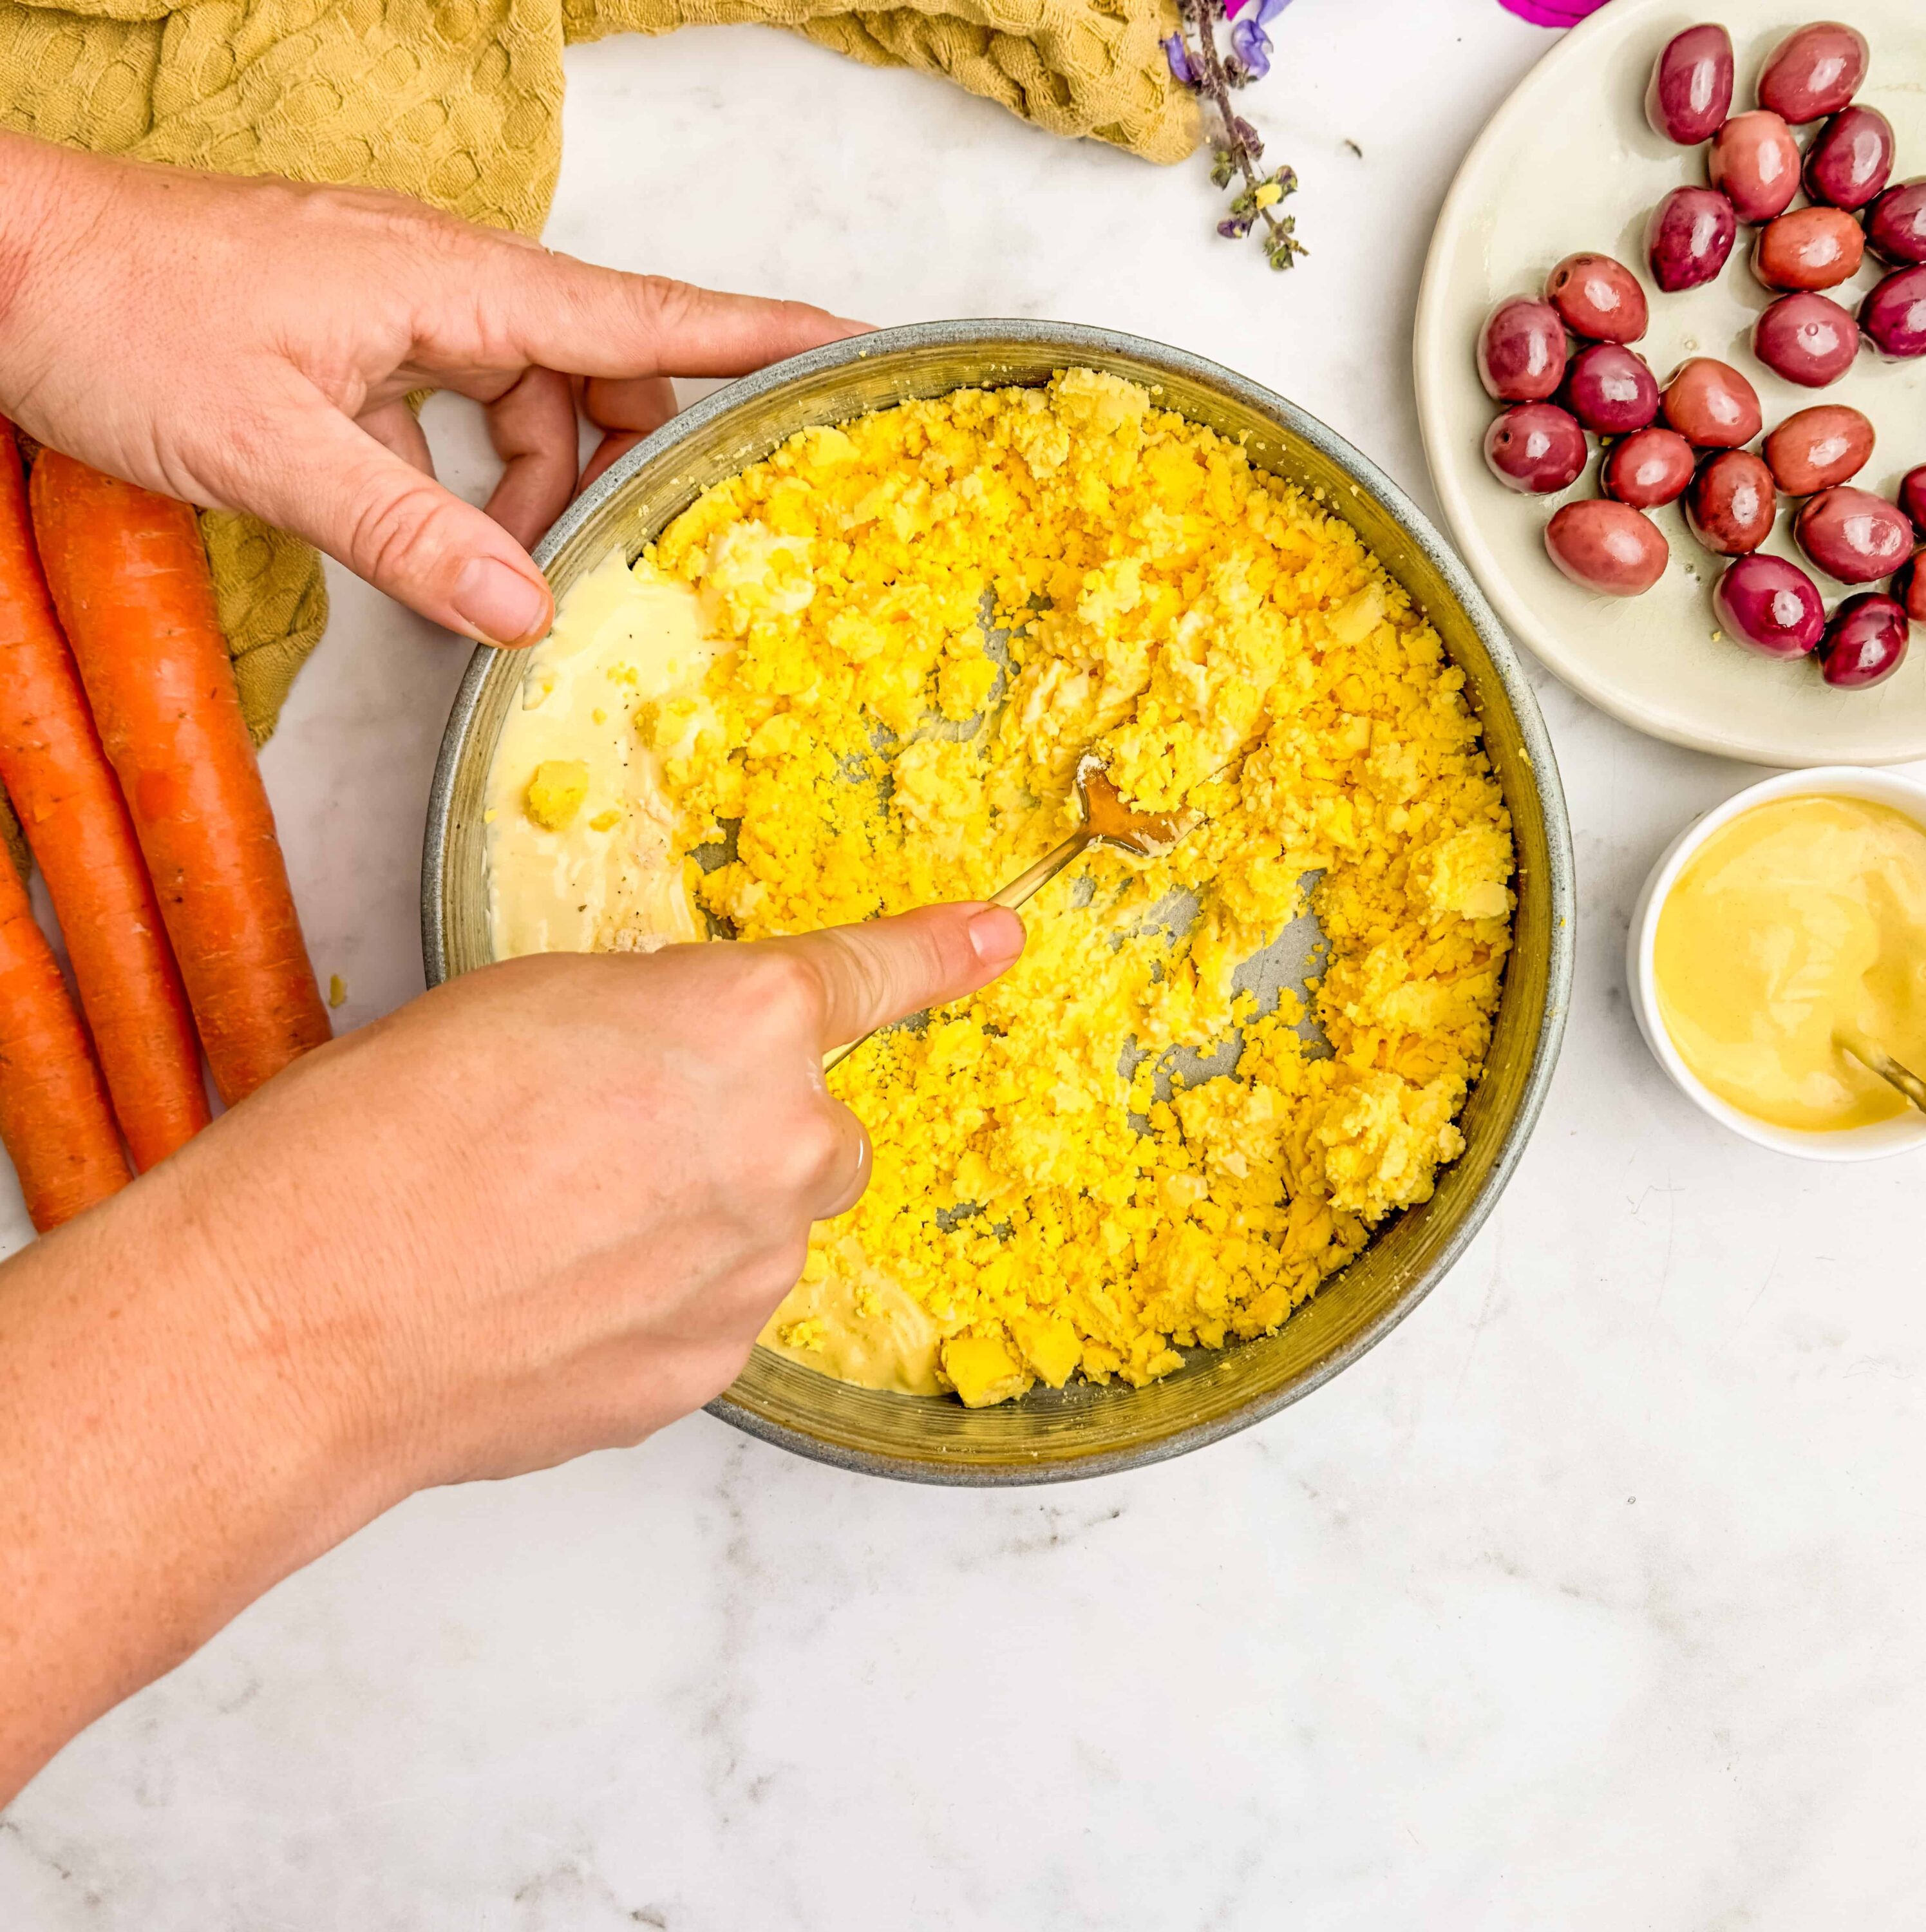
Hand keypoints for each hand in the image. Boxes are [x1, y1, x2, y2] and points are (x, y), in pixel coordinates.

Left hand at [0, 132, 859, 646]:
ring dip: (533, 485)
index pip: (639, 314)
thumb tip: (528, 613)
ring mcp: (401, 306)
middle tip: (641, 543)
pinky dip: (464, 480)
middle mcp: (444, 282)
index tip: (849, 343)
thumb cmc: (116, 315)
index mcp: (451, 282)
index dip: (750, 336)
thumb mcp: (268, 444)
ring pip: (528, 396)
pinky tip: (433, 538)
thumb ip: (410, 532)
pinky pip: (457, 409)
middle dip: (628, 451)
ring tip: (495, 568)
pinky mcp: (358, 338)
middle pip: (599, 364)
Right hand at [0, 903, 1024, 1798]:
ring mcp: (752, 1272)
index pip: (869, 978)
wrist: (306, 1311)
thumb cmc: (381, 1132)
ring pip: (763, 1232)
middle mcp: (780, 1145)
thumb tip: (681, 1069)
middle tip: (614, 1147)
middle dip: (750, 1135)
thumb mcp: (527, 1009)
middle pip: (818, 1136)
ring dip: (697, 1225)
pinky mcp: (708, 1371)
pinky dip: (657, 1305)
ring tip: (551, 1234)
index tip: (995, 939)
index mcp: (740, 1022)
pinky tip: (551, 1302)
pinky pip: (713, 1316)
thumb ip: (651, 1028)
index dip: (938, 953)